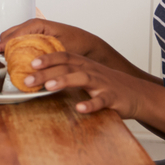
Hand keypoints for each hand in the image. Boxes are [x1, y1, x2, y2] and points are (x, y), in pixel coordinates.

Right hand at [0, 19, 104, 58]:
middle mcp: (32, 26)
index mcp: (36, 25)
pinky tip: (14, 58)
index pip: (12, 34)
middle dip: (1, 46)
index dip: (1, 45)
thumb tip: (27, 65)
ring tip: (3, 61)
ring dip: (7, 48)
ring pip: (12, 37)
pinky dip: (14, 48)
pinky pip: (19, 41)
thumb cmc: (77, 44)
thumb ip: (42, 53)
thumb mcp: (59, 49)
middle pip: (8, 34)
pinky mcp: (35, 37)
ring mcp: (32, 31)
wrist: (89, 45)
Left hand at [17, 50, 150, 118]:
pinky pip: (101, 100)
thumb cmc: (106, 84)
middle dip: (46, 72)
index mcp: (83, 64)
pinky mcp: (113, 97)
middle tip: (27, 79)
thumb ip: (65, 73)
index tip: (29, 62)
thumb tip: (37, 76)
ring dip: (64, 81)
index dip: (47, 58)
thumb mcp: (85, 74)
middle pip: (66, 66)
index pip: (63, 56)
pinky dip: (91, 104)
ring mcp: (102, 83)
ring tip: (48, 87)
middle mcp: (91, 70)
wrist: (137, 93)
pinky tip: (80, 108)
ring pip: (82, 78)